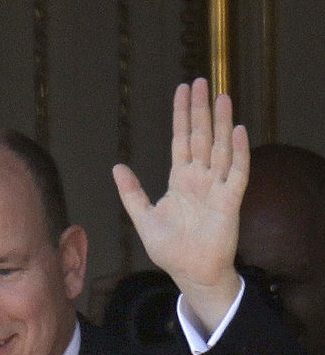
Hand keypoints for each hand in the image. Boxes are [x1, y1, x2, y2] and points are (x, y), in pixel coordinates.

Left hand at [112, 78, 246, 334]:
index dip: (181, 115)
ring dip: (221, 123)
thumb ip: (132, 193)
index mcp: (180, 180)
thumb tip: (116, 167)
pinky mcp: (229, 201)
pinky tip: (236, 131)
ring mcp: (216, 187)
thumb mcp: (144, 219)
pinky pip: (236, 172)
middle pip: (201, 136)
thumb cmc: (170, 249)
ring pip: (220, 148)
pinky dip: (238, 153)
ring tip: (221, 97)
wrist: (191, 273)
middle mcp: (200, 178)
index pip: (181, 139)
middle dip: (200, 110)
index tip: (182, 89)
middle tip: (201, 81)